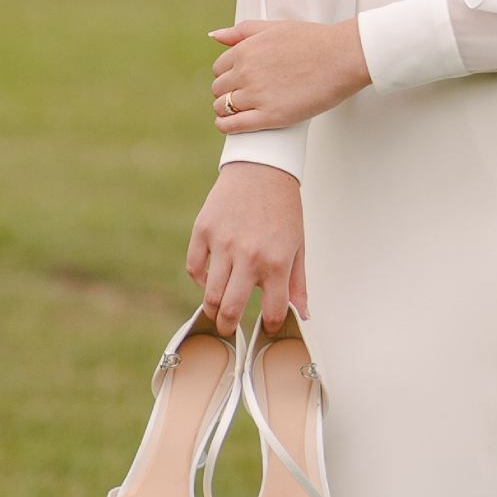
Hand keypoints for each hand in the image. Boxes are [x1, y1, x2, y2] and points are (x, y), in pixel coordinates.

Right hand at [186, 164, 308, 334]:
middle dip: (229, 326)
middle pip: (231, 309)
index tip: (266, 327)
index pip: (272, 311)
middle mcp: (249, 257)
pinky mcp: (204, 230)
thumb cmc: (284, 209)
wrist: (263, 169)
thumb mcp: (298, 246)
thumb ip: (298, 284)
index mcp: (276, 263)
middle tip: (229, 328)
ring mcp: (223, 244)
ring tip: (216, 311)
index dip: (269, 326)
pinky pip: (194, 268)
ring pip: (209, 294)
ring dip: (212, 309)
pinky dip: (200, 279)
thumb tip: (302, 315)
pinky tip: (209, 279)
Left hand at [210, 17, 368, 133]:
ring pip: (223, 108)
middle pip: (219, 89)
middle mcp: (246, 72)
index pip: (219, 68)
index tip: (236, 82)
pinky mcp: (270, 116)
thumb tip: (215, 36)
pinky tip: (228, 126)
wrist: (343, 57)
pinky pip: (234, 126)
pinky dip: (226, 127)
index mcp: (245, 50)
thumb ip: (241, 31)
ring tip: (236, 113)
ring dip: (226, 111)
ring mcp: (257, 95)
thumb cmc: (314, 41)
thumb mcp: (274, 27)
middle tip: (239, 98)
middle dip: (226, 93)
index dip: (227, 76)